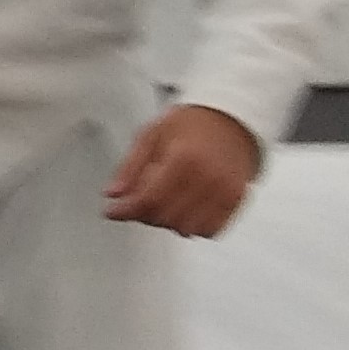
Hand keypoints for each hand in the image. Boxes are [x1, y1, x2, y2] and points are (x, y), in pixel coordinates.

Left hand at [104, 105, 261, 237]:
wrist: (232, 120)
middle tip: (137, 202)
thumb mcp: (151, 135)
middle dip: (144, 215)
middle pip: (166, 217)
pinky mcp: (236, 201)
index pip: (150, 199)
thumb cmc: (192, 124)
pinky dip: (192, 226)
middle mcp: (208, 178)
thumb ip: (129, 166)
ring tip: (162, 203)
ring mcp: (225, 192)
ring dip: (168, 222)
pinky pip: (210, 230)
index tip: (112, 212)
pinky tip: (183, 210)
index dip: (126, 210)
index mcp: (185, 158)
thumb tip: (113, 194)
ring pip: (187, 229)